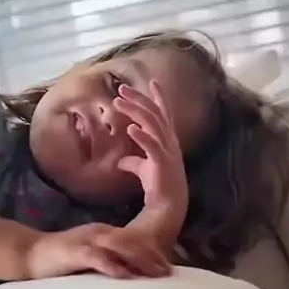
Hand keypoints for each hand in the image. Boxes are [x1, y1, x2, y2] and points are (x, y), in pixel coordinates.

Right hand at [27, 222, 170, 279]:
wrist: (29, 254)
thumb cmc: (61, 260)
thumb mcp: (89, 258)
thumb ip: (107, 262)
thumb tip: (129, 275)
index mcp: (104, 234)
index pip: (133, 241)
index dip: (152, 252)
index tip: (169, 266)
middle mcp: (99, 233)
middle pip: (132, 242)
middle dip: (152, 256)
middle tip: (169, 272)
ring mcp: (87, 241)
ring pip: (119, 247)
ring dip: (139, 260)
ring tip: (156, 273)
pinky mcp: (74, 251)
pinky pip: (96, 257)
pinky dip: (111, 266)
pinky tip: (124, 275)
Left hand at [114, 81, 188, 238]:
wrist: (168, 208)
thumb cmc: (159, 187)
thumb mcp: (144, 171)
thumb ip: (134, 162)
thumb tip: (121, 161)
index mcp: (168, 141)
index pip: (164, 114)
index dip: (159, 97)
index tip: (153, 81)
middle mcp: (170, 142)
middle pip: (155, 113)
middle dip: (139, 98)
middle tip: (122, 88)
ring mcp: (167, 151)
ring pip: (153, 123)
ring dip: (135, 110)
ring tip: (119, 101)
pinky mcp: (162, 162)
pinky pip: (152, 146)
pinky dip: (142, 135)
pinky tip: (130, 128)